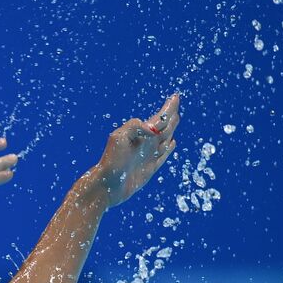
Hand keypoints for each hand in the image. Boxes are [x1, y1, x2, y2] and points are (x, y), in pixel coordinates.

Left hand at [91, 93, 180, 207]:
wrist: (107, 186)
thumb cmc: (110, 161)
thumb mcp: (119, 138)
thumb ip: (135, 127)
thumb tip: (153, 129)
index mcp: (139, 133)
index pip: (158, 118)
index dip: (168, 108)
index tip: (175, 96)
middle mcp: (145, 143)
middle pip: (163, 126)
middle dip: (170, 115)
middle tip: (174, 103)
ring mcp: (148, 155)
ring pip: (165, 138)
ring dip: (171, 129)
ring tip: (175, 119)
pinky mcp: (150, 168)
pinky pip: (163, 156)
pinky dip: (169, 149)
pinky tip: (172, 143)